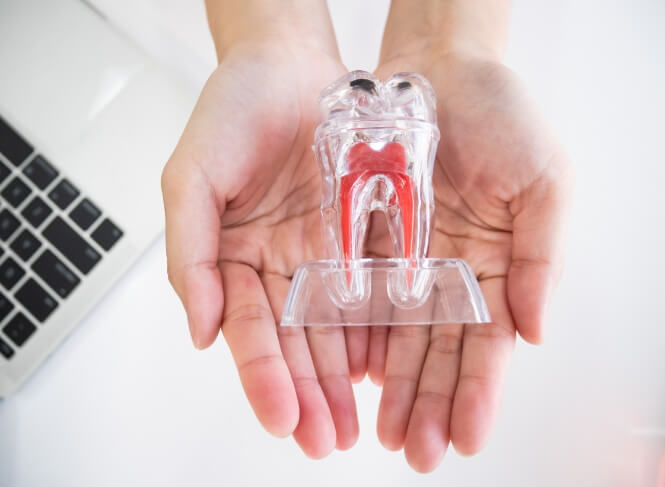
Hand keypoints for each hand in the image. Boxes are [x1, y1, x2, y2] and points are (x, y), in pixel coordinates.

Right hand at [161, 34, 360, 456]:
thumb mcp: (192, 177)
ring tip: (357, 424)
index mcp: (235, 259)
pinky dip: (375, 331)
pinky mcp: (359, 236)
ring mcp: (321, 254)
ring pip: (334, 328)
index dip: (262, 377)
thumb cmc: (233, 110)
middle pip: (293, 342)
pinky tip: (383, 369)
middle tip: (325, 440)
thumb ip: (189, 255)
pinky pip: (371, 291)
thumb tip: (199, 331)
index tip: (281, 419)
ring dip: (343, 379)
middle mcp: (279, 265)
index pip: (248, 331)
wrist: (288, 63)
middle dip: (308, 394)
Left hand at [366, 49, 572, 470]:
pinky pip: (363, 297)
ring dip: (393, 386)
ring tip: (381, 432)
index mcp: (499, 267)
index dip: (478, 393)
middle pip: (440, 352)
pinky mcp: (371, 243)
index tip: (465, 438)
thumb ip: (541, 259)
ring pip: (400, 336)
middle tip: (414, 452)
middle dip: (429, 404)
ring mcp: (410, 261)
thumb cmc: (502, 117)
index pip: (487, 345)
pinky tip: (355, 376)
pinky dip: (360, 337)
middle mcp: (453, 273)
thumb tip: (534, 332)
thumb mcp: (544, 183)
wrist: (443, 70)